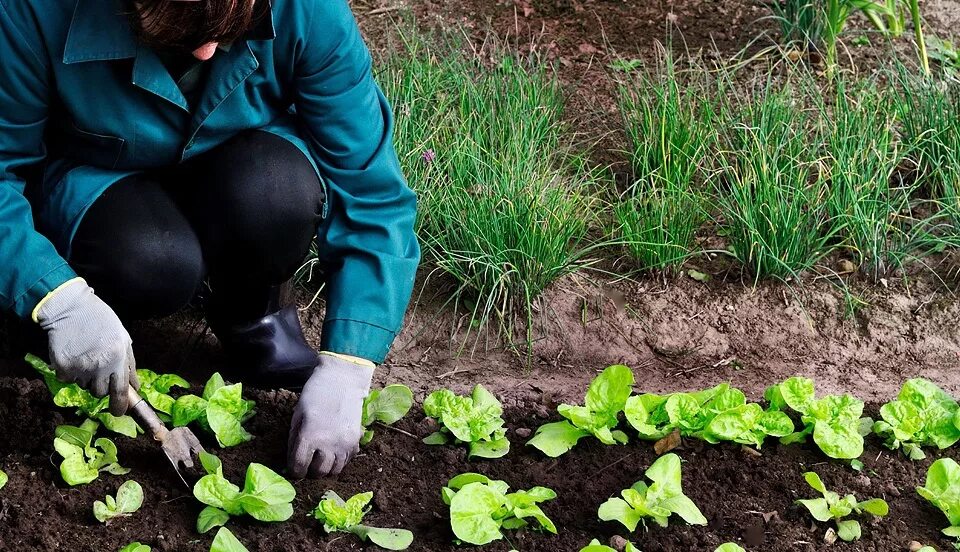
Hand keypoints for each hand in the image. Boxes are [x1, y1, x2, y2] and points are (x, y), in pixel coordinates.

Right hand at [36, 279, 138, 415]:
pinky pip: (68, 379)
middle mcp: (99, 366)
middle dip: (101, 386)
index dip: (120, 406)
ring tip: (86, 357)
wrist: (71, 308)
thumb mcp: (123, 339)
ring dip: (86, 378)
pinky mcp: (62, 367)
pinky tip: (74, 355)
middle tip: (99, 369)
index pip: (119, 393)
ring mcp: (79, 368)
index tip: (119, 412)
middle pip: (100, 393)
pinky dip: (70, 372)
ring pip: (84, 386)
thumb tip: (135, 387)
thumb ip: (130, 365)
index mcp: (117, 359)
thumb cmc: (102, 321)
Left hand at [288, 354, 373, 476]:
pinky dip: (339, 461)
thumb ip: (293, 439)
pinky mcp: (355, 441)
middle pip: (318, 472)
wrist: (343, 379)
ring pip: (334, 471)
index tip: (294, 468)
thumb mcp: (298, 414)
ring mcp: (344, 444)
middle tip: (308, 464)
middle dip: (310, 471)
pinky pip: (347, 461)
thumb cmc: (316, 393)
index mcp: (309, 436)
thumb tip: (291, 459)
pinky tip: (334, 451)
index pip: (299, 467)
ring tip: (321, 459)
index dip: (294, 471)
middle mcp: (327, 444)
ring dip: (326, 468)